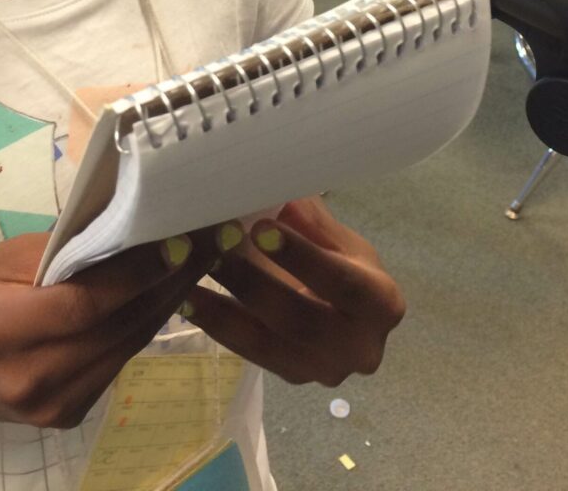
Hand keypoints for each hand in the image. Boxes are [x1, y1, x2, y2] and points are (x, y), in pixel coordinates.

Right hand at [0, 229, 216, 431]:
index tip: (178, 239)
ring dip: (167, 301)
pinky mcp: (66, 416)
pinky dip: (142, 325)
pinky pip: (117, 361)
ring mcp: (50, 406)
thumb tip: (124, 225)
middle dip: (168, 281)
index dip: (137, 274)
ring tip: (201, 258)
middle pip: (116, 327)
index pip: (84, 303)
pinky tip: (166, 291)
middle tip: (209, 238)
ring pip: (126, 345)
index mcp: (0, 328)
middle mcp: (30, 376)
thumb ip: (60, 250)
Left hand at [182, 198, 404, 385]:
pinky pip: (247, 353)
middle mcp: (360, 348)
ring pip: (266, 341)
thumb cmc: (341, 261)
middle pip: (300, 318)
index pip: (342, 283)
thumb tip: (273, 191)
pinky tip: (186, 298)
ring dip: (223, 305)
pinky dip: (215, 323)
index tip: (260, 228)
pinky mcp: (291, 377)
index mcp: (381, 303)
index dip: (301, 257)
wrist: (345, 312)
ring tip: (189, 271)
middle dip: (252, 280)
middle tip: (214, 245)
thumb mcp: (337, 236)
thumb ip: (309, 220)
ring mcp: (323, 370)